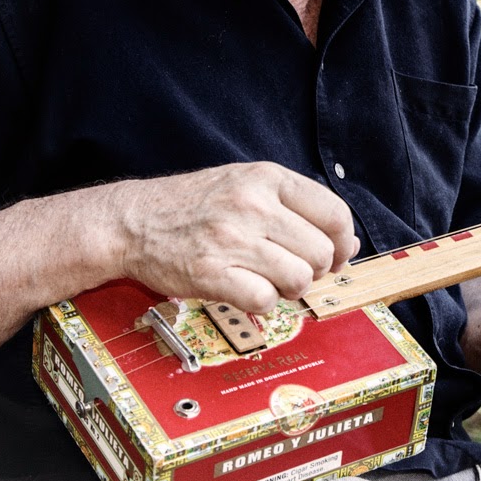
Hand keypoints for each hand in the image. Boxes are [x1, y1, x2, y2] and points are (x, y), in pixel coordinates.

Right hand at [110, 162, 358, 314]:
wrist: (132, 220)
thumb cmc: (194, 205)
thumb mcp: (247, 186)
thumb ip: (298, 209)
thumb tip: (348, 245)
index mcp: (267, 178)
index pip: (334, 214)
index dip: (341, 243)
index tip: (333, 255)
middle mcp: (251, 204)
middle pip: (320, 252)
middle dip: (315, 270)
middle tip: (293, 270)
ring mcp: (231, 238)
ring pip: (298, 278)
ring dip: (291, 288)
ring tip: (270, 280)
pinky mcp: (211, 273)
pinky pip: (265, 300)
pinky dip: (264, 303)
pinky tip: (248, 290)